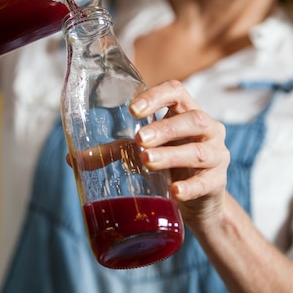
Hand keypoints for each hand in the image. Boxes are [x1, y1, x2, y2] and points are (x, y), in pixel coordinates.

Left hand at [129, 79, 229, 230]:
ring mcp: (217, 154)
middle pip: (192, 119)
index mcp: (186, 111)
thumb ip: (115, 151)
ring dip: (172, 155)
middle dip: (165, 129)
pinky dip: (190, 187)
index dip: (156, 97)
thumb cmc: (170, 165)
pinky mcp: (219, 182)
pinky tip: (175, 191)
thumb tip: (74, 159)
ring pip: (199, 151)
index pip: (176, 91)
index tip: (132, 109)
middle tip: (138, 139)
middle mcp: (207, 128)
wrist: (199, 201)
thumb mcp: (145, 151)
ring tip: (147, 161)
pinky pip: (206, 182)